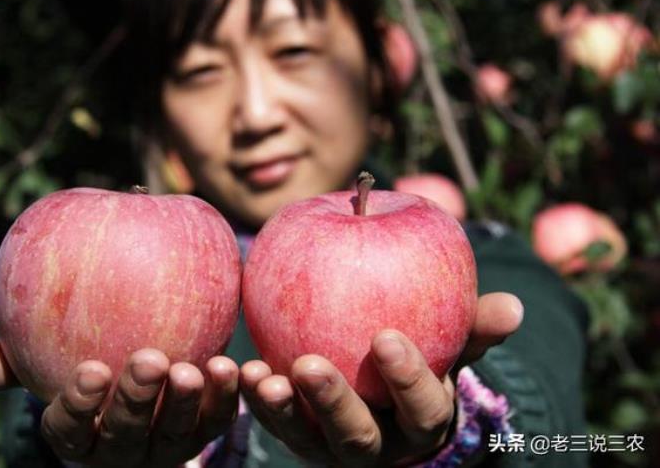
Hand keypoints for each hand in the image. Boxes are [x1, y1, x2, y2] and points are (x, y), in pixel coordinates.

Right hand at [0, 342, 238, 466]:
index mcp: (80, 436)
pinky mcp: (203, 433)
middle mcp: (121, 450)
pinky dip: (224, 398)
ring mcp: (164, 447)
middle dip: (137, 400)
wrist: (144, 360)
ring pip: (175, 435)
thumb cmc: (87, 357)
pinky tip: (229, 365)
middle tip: (149, 359)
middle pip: (126, 434)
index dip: (79, 406)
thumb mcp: (48, 360)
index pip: (70, 431)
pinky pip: (216, 420)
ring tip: (191, 369)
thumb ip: (16, 360)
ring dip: (184, 404)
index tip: (90, 370)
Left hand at [240, 292, 523, 466]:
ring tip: (262, 375)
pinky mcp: (298, 436)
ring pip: (307, 440)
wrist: (386, 397)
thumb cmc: (424, 359)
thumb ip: (474, 326)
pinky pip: (274, 423)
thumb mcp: (451, 342)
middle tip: (309, 365)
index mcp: (420, 419)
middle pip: (357, 437)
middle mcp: (377, 444)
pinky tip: (238, 368)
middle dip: (334, 404)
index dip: (408, 378)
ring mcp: (332, 446)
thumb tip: (515, 306)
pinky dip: (256, 400)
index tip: (386, 336)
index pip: (422, 409)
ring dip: (281, 410)